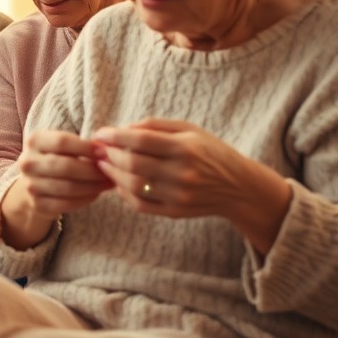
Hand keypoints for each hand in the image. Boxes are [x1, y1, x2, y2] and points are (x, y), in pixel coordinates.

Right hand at [7, 130, 113, 221]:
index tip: (105, 152)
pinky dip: (86, 199)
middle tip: (110, 171)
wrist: (34, 183)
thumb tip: (106, 150)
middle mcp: (27, 162)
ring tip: (108, 183)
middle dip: (92, 170)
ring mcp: (30, 185)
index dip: (86, 147)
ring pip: (68, 187)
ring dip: (93, 186)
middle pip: (65, 166)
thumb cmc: (57, 158)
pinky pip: (67, 203)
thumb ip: (82, 145)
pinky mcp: (37, 204)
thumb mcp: (63, 146)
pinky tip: (96, 194)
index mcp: (34, 141)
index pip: (62, 142)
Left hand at [92, 119, 290, 224]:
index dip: (114, 136)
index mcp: (186, 147)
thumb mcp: (190, 130)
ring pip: (132, 185)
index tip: (99, 133)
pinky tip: (118, 182)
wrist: (238, 187)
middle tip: (98, 150)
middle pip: (132, 163)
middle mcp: (182, 172)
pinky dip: (123, 193)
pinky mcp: (175, 212)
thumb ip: (155, 125)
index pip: (141, 140)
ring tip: (103, 164)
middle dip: (109, 155)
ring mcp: (178, 195)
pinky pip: (140, 204)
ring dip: (111, 173)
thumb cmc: (209, 152)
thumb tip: (122, 128)